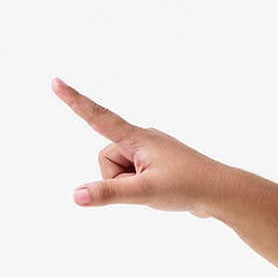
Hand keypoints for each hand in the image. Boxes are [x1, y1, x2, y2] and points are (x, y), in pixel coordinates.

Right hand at [51, 77, 231, 216]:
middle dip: (117, 180)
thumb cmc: (188, 187)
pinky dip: (141, 188)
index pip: (98, 117)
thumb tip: (76, 195)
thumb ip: (109, 194)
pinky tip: (162, 191)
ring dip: (130, 186)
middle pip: (107, 161)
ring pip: (119, 173)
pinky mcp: (157, 165)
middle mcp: (141, 139)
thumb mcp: (145, 192)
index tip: (55, 82)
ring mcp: (149, 152)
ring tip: (157, 190)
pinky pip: (134, 178)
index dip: (75, 101)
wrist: (222, 193)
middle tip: (147, 188)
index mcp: (138, 137)